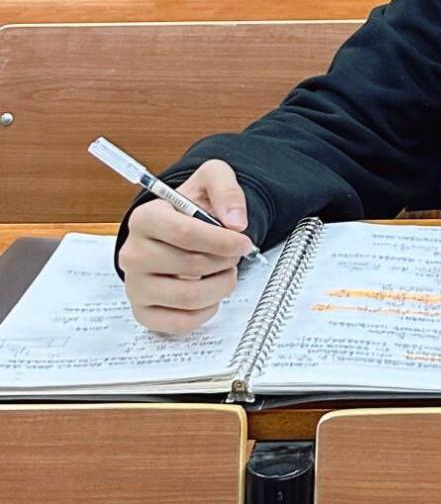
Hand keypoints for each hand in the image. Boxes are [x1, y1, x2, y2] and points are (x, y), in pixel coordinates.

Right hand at [119, 160, 256, 334]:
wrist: (178, 230)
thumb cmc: (191, 208)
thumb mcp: (212, 180)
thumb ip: (227, 190)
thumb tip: (235, 223)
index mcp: (145, 219)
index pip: (184, 234)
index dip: (221, 241)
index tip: (243, 243)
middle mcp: (133, 253)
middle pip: (190, 266)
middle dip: (224, 261)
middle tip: (233, 255)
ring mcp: (135, 286)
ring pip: (188, 297)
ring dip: (220, 286)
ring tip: (225, 272)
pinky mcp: (143, 311)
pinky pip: (179, 323)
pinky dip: (206, 311)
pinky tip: (211, 294)